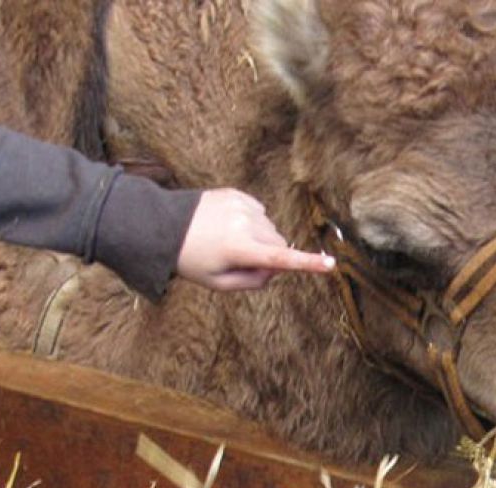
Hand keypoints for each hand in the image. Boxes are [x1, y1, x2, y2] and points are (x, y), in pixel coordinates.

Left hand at [176, 188, 333, 289]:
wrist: (164, 225)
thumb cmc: (191, 260)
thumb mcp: (218, 283)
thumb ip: (252, 282)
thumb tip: (276, 270)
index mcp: (239, 249)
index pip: (280, 259)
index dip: (307, 264)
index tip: (331, 265)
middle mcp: (245, 225)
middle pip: (278, 244)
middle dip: (268, 254)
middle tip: (239, 259)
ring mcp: (243, 207)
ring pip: (270, 229)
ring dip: (259, 238)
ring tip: (227, 239)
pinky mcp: (239, 194)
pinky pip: (260, 213)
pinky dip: (251, 222)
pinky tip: (227, 225)